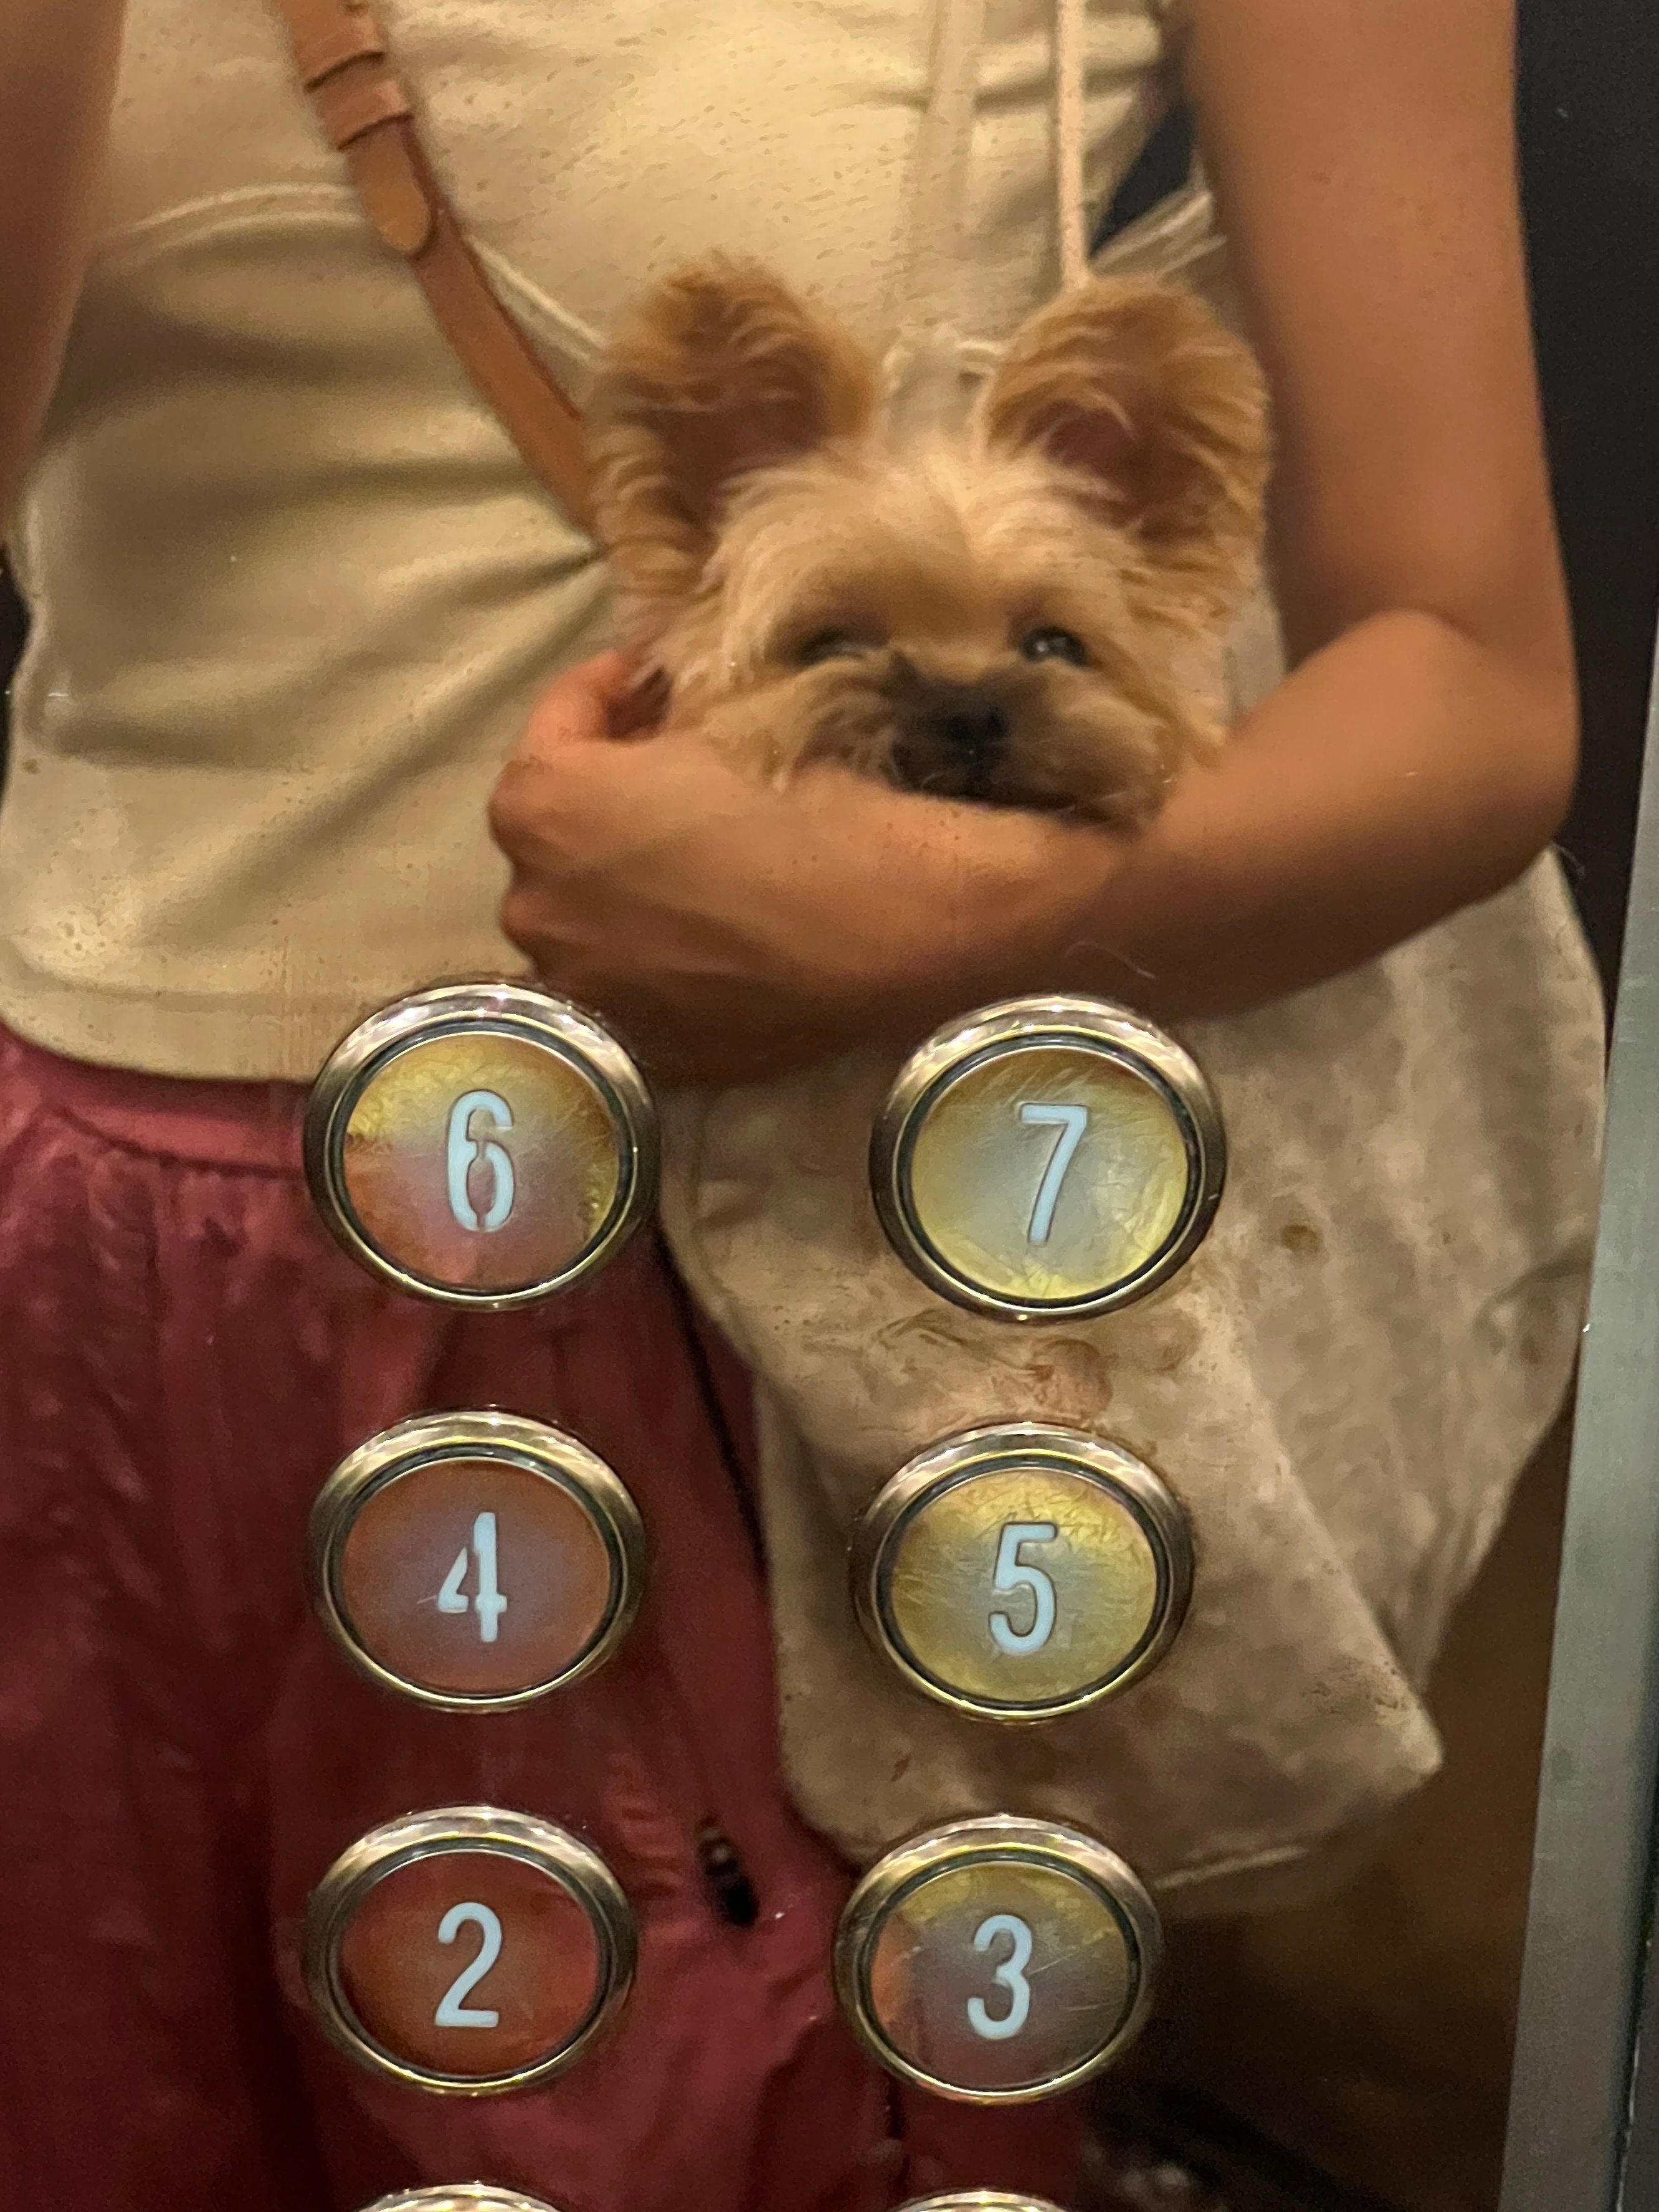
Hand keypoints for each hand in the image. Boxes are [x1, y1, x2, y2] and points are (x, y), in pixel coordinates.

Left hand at [489, 652, 1114, 1084]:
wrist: (904, 930)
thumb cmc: (821, 810)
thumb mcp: (734, 725)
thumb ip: (669, 720)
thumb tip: (660, 717)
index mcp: (544, 802)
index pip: (561, 719)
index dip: (618, 691)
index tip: (659, 682)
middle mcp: (534, 902)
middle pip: (561, 830)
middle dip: (613, 798)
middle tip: (681, 777)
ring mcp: (580, 986)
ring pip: (588, 915)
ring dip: (626, 885)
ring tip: (699, 868)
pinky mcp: (634, 1048)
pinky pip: (629, 984)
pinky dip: (655, 956)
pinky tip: (713, 935)